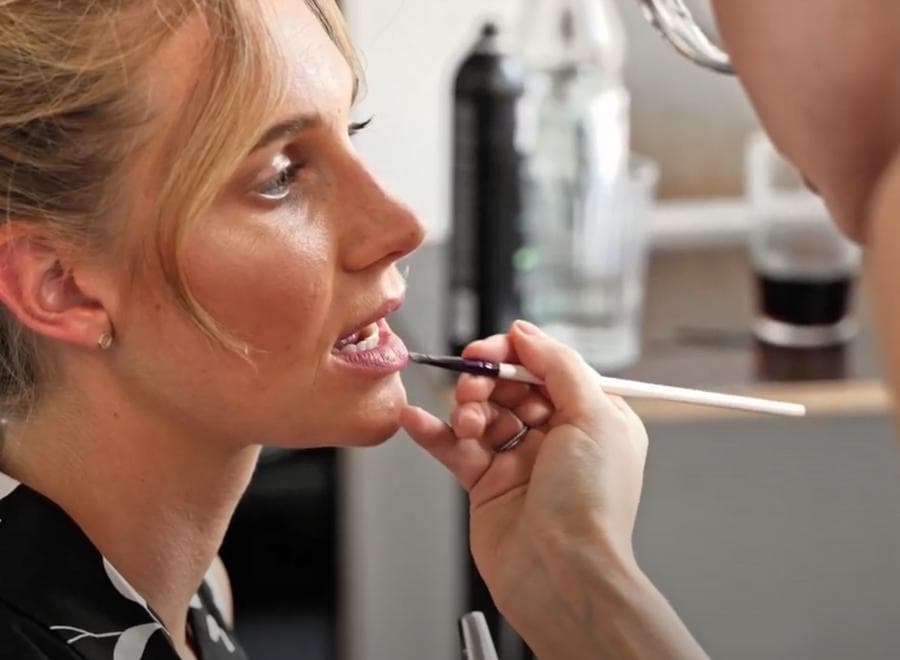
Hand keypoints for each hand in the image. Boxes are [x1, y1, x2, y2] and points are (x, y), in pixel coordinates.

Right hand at [400, 320, 649, 650]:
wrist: (562, 574)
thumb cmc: (592, 505)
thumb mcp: (592, 416)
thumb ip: (558, 365)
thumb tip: (526, 333)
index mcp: (593, 418)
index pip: (549, 368)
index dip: (517, 356)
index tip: (490, 351)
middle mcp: (558, 438)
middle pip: (511, 388)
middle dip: (488, 381)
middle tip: (473, 385)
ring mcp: (521, 461)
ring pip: (482, 414)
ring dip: (465, 408)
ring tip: (465, 421)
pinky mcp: (488, 486)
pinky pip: (455, 449)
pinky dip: (433, 432)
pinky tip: (415, 420)